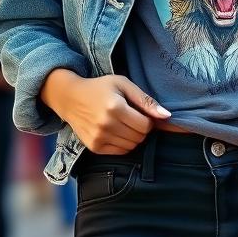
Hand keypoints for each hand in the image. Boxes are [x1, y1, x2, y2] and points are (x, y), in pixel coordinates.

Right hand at [44, 73, 170, 153]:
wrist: (70, 98)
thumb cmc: (100, 88)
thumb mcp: (123, 84)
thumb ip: (146, 100)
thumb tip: (167, 116)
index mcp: (115, 107)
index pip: (145, 125)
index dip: (148, 120)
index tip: (141, 112)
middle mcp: (106, 125)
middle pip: (140, 137)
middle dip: (141, 129)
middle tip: (132, 117)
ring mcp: (99, 138)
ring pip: (132, 146)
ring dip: (133, 137)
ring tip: (123, 124)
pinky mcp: (94, 147)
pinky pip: (120, 152)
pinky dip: (124, 144)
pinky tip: (116, 131)